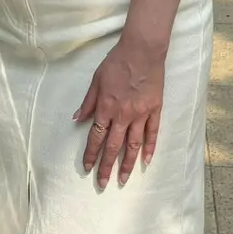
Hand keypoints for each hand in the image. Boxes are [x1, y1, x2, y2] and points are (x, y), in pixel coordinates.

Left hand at [73, 36, 165, 186]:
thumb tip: (77, 119)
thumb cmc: (117, 62)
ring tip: (122, 180)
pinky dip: (149, 149)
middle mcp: (123, 115)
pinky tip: (146, 162)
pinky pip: (152, 134)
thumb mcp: (96, 80)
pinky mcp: (155, 110)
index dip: (91, 154)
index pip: (96, 137)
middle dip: (106, 166)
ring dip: (127, 164)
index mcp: (106, 107)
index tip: (87, 168)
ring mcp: (141, 114)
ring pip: (133, 146)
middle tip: (102, 183)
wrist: (142, 50)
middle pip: (113, 147)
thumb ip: (88, 102)